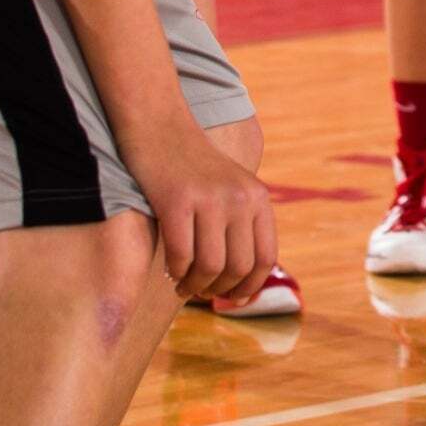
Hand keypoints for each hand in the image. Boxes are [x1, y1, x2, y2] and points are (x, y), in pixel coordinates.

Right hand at [126, 119, 277, 304]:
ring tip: (184, 285)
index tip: (233, 299)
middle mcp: (239, 198)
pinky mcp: (176, 201)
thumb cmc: (191, 168)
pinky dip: (176, 271)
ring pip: (209, 266)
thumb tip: (242, 285)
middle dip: (219, 290)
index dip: (250, 287)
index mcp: (258, 197)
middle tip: (201, 292)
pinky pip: (180, 255)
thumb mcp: (230, 190)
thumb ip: (241, 226)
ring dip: (195, 285)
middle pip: (238, 267)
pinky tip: (170, 270)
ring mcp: (209, 199)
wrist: (159, 126)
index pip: (266, 257)